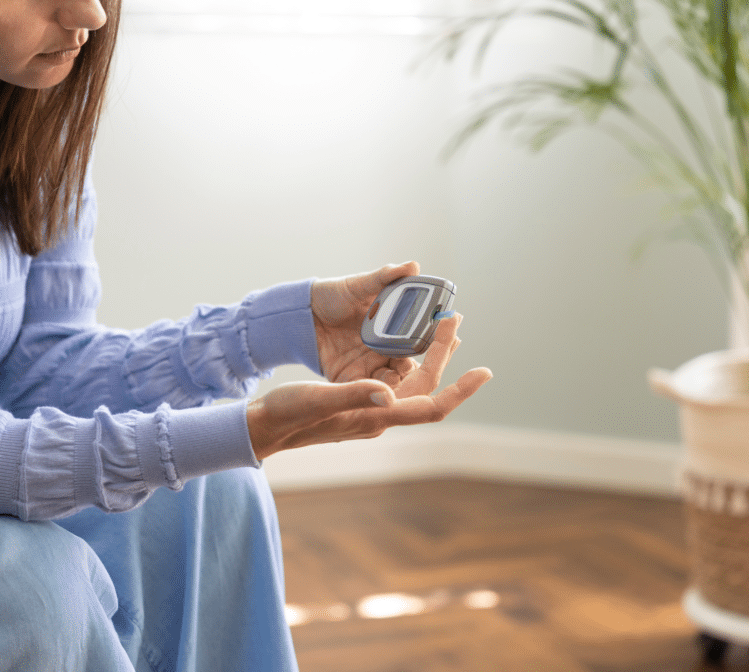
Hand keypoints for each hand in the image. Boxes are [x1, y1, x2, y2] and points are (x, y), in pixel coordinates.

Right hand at [247, 312, 491, 459]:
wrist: (264, 428)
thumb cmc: (288, 415)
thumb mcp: (319, 398)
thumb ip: (354, 395)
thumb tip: (388, 392)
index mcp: (377, 416)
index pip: (432, 407)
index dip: (461, 390)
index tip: (485, 371)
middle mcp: (380, 416)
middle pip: (427, 388)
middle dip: (445, 356)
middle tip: (454, 321)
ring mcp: (370, 411)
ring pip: (413, 384)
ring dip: (430, 357)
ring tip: (443, 330)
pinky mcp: (359, 404)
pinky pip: (396, 381)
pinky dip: (408, 360)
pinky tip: (405, 344)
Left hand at [310, 261, 422, 387]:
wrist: (302, 312)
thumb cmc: (334, 295)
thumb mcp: (359, 285)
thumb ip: (384, 277)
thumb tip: (412, 265)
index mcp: (393, 329)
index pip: (417, 342)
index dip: (428, 346)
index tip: (436, 348)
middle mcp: (384, 351)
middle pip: (406, 366)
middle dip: (411, 371)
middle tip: (408, 366)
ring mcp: (367, 366)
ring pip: (388, 382)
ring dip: (393, 384)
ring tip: (392, 380)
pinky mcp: (349, 378)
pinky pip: (362, 390)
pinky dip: (369, 393)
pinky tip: (371, 391)